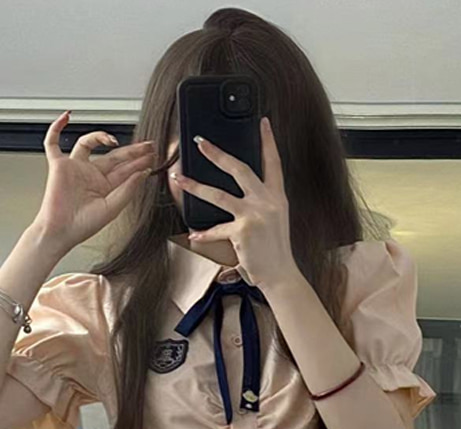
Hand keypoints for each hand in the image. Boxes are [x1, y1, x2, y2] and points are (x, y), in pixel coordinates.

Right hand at [31, 111, 156, 253]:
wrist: (60, 231)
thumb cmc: (82, 226)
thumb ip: (128, 190)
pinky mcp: (58, 165)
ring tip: (113, 140)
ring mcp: (75, 168)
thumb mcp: (112, 209)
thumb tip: (143, 173)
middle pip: (113, 156)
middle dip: (131, 150)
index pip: (125, 169)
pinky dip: (56, 128)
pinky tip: (66, 117)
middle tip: (147, 145)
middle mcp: (91, 175)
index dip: (139, 162)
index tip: (152, 156)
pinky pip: (53, 142)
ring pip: (88, 143)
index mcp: (105, 186)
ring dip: (100, 136)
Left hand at [170, 116, 298, 289]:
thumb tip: (241, 194)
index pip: (273, 162)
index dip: (268, 141)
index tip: (262, 123)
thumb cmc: (276, 251)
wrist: (281, 274)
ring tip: (180, 178)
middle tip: (201, 142)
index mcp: (277, 197)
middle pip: (239, 168)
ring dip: (195, 185)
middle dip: (217, 153)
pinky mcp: (242, 231)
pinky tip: (193, 236)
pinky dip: (203, 234)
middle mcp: (267, 201)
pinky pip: (216, 229)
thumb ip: (261, 204)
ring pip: (218, 194)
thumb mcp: (275, 221)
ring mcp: (254, 215)